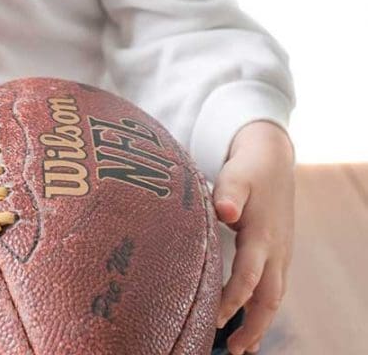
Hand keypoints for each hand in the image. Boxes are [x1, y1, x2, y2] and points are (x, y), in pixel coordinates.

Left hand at [213, 121, 294, 354]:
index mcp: (262, 235)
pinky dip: (262, 309)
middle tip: (233, 351)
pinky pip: (273, 288)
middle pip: (269, 298)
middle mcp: (275, 250)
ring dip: (259, 323)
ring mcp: (280, 254)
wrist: (272, 159)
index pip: (249, 275)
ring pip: (273, 297)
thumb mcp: (236, 175)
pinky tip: (248, 323)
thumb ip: (228, 193)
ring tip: (239, 348)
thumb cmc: (247, 169)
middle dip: (253, 327)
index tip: (214, 318)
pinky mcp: (278, 254)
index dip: (233, 299)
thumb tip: (225, 210)